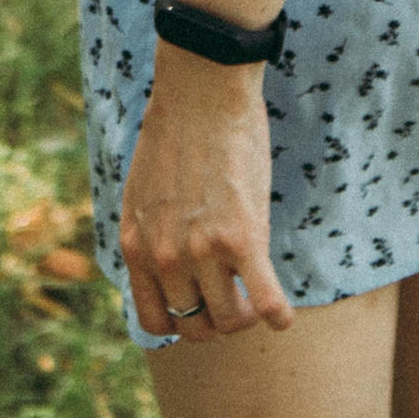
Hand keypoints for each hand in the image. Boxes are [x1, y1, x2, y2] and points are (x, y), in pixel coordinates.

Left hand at [118, 47, 292, 341]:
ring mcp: (202, 250)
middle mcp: (163, 255)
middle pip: (196, 326)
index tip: (200, 304)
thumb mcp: (141, 194)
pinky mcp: (242, 238)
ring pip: (230, 320)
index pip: (154, 322)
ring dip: (247, 315)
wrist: (200, 91)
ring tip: (256, 293)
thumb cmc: (176, 134)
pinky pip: (267, 303)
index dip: (182, 322)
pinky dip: (279, 316)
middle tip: (234, 297)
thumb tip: (164, 272)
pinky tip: (283, 315)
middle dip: (217, 320)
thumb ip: (148, 236)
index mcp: (135, 245)